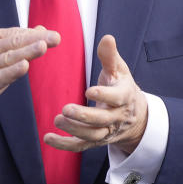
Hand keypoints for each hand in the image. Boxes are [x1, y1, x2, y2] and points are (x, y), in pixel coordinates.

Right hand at [0, 27, 59, 135]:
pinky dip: (12, 71)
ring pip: (9, 58)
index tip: (55, 35)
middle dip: (37, 40)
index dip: (36, 35)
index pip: (18, 34)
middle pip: (16, 43)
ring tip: (43, 46)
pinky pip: (0, 77)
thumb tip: (42, 29)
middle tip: (55, 38)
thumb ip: (20, 43)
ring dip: (26, 52)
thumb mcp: (1, 55)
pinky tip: (24, 66)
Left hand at [44, 34, 147, 154]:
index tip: (89, 91)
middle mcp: (117, 117)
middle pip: (102, 121)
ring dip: (74, 130)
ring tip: (57, 120)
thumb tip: (107, 37)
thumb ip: (110, 55)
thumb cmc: (121, 86)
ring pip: (92, 135)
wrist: (134, 116)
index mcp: (125, 97)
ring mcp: (107, 131)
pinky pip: (81, 146)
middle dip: (84, 117)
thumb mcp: (119, 69)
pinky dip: (64, 145)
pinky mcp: (96, 141)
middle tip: (65, 109)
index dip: (104, 96)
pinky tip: (48, 138)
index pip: (117, 99)